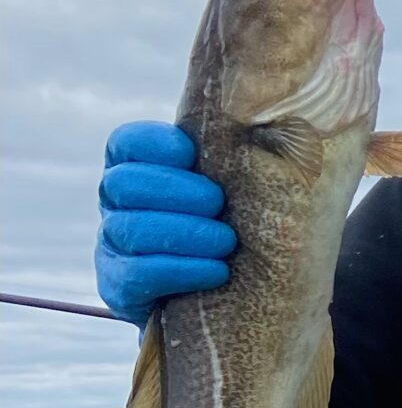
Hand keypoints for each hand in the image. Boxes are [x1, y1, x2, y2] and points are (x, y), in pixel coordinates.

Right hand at [96, 124, 236, 322]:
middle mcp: (115, 203)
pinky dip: (182, 270)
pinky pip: (138, 275)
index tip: (191, 152)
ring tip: (227, 241)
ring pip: (131, 229)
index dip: (155, 144)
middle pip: (124, 184)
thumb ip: (235, 152)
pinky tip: (217, 271)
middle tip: (218, 202)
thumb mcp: (233, 180)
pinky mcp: (119, 287)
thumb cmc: (235, 218)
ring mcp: (112, 245)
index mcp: (136, 167)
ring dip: (185, 233)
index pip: (128, 142)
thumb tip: (285, 118)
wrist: (228, 289)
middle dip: (175, 190)